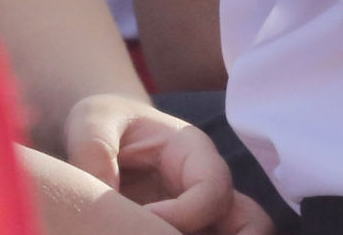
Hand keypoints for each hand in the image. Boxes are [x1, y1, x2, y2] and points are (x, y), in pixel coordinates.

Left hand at [63, 95, 263, 234]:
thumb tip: (105, 192)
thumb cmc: (105, 121)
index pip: (212, 189)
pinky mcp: (188, 232)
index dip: (183, 215)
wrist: (103, 134)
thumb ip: (94, 149)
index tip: (143, 217)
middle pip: (251, 222)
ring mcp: (202, 216)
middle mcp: (208, 185)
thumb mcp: (91, 120)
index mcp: (193, 152)